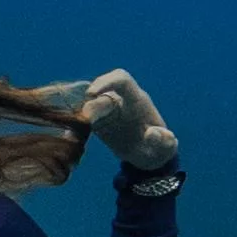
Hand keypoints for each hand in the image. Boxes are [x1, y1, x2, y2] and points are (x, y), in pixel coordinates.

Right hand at [51, 67, 177, 182]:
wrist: (150, 156)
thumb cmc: (159, 149)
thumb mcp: (165, 149)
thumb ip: (164, 141)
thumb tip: (152, 133)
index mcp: (137, 101)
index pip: (122, 80)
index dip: (106, 82)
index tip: (91, 94)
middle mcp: (121, 101)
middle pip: (101, 88)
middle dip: (91, 100)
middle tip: (86, 118)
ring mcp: (109, 110)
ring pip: (90, 101)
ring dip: (81, 111)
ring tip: (80, 128)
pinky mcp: (99, 121)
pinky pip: (84, 115)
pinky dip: (76, 121)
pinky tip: (72, 135)